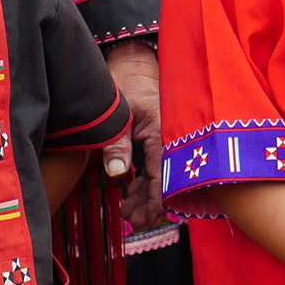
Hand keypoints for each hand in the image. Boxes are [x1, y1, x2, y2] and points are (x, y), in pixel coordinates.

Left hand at [102, 40, 165, 228]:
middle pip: (164, 179)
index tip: (151, 218)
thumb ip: (116, 143)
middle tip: (133, 222)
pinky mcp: (154, 141)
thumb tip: (118, 175)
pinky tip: (129, 197)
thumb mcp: (118, 113)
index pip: (164, 172)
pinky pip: (152, 168)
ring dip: (144, 197)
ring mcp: (162, 140)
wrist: (131, 62)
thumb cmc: (126, 83)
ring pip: (158, 176)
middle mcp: (168, 138)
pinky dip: (142, 184)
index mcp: (163, 131)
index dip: (159, 198)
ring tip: (128, 215)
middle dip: (150, 204)